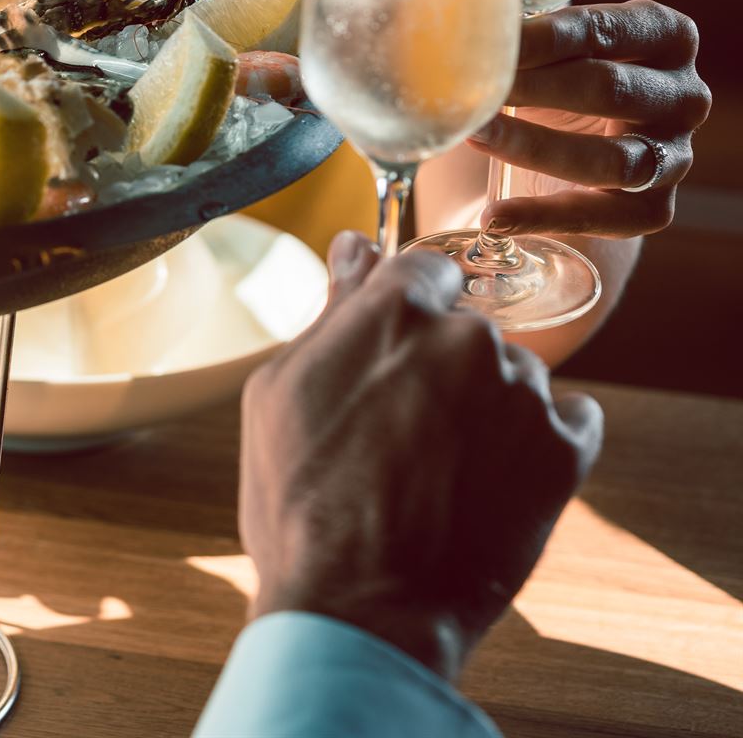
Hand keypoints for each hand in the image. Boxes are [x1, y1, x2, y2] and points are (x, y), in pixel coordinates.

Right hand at [240, 235, 602, 680]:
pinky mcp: (567, 451)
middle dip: (442, 368)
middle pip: (468, 328)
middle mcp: (467, 336)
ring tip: (441, 474)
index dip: (406, 311)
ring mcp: (523, 393)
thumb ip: (331, 310)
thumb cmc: (301, 502)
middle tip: (401, 435)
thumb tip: (354, 245)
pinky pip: (572, 420)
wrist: (362, 607)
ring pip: (516, 376)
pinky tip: (492, 482)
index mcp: (393, 311)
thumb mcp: (281, 392)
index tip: (392, 354)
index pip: (422, 269)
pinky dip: (540, 443)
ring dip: (489, 408)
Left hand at [469, 0, 709, 236]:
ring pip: (610, 158)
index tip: (487, 40)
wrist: (558, 154)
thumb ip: (511, 25)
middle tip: (470, 88)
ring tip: (473, 135)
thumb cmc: (545, 81)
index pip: (602, 30)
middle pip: (608, 89)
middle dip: (531, 87)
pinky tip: (494, 216)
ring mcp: (674, 156)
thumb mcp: (540, 47)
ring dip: (533, 146)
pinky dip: (543, 216)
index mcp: (665, 36)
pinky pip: (602, 217)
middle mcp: (683, 96)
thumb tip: (443, 4)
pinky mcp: (653, 208)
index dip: (540, 37)